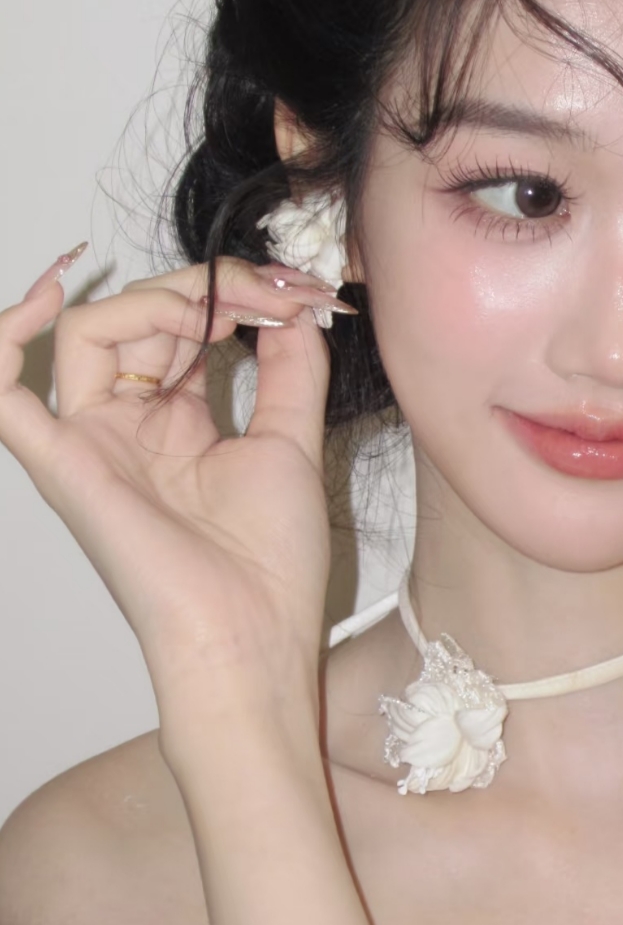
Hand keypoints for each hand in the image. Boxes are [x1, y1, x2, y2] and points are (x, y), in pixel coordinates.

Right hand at [0, 246, 356, 705]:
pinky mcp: (64, 465)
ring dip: (155, 302)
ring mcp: (90, 442)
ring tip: (216, 313)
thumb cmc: (270, 562)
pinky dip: (3, 343)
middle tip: (266, 293)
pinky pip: (4, 398)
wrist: (252, 635)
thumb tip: (292, 305)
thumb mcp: (290, 440)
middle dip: (204, 289)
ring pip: (89, 334)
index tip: (292, 290)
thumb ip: (290, 368)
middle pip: (136, 318)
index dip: (229, 294)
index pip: (180, 325)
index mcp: (176, 423)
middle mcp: (127, 427)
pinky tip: (46, 296)